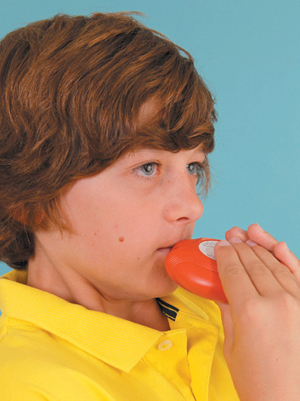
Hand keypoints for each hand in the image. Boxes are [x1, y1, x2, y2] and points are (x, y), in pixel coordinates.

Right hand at [214, 236, 299, 400]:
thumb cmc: (263, 386)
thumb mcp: (233, 348)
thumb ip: (228, 312)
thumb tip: (223, 292)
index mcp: (250, 312)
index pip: (233, 271)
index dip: (223, 256)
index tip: (219, 247)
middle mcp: (277, 302)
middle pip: (253, 262)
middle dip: (238, 247)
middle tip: (230, 238)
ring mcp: (298, 302)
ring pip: (275, 263)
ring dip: (259, 247)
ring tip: (249, 235)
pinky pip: (298, 273)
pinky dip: (287, 257)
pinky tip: (277, 245)